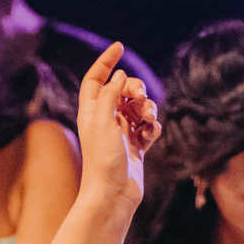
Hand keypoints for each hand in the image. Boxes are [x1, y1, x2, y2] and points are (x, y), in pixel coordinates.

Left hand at [76, 43, 159, 212]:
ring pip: (139, 107)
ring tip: (147, 120)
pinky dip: (152, 128)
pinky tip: (149, 137)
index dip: (105, 62)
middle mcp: (105, 121)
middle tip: (140, 97)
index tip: (120, 47)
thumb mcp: (104, 120)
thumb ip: (110, 94)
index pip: (95, 79)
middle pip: (123, 89)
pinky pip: (148, 128)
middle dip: (136, 88)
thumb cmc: (103, 160)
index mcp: (91, 112)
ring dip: (148, 108)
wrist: (112, 195)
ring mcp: (122, 134)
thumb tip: (119, 75)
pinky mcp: (136, 147)